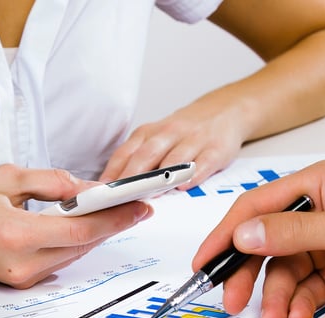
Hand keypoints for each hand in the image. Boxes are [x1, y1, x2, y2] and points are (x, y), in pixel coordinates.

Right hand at [0, 165, 151, 287]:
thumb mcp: (3, 179)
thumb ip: (51, 182)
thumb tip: (87, 188)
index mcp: (16, 234)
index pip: (82, 230)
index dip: (117, 217)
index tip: (140, 204)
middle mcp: (20, 264)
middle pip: (82, 247)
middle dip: (111, 224)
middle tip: (135, 203)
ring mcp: (17, 278)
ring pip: (71, 256)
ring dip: (93, 235)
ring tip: (114, 211)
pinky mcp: (14, 282)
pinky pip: (55, 262)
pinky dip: (71, 244)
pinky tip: (80, 227)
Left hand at [100, 105, 247, 187]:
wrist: (224, 111)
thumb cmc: (183, 133)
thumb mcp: (155, 139)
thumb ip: (135, 161)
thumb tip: (110, 190)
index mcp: (148, 133)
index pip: (125, 154)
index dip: (112, 174)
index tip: (100, 194)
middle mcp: (168, 133)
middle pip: (145, 156)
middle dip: (131, 178)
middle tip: (119, 199)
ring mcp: (193, 140)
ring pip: (173, 158)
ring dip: (160, 178)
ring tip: (148, 196)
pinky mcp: (216, 148)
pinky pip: (204, 161)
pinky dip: (193, 173)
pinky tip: (184, 186)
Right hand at [195, 160, 324, 317]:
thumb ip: (293, 232)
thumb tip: (244, 235)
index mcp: (315, 187)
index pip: (255, 209)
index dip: (225, 236)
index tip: (204, 262)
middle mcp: (314, 216)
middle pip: (261, 246)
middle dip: (245, 275)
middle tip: (231, 300)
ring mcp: (324, 248)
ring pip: (280, 274)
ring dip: (272, 298)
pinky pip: (301, 293)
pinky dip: (295, 307)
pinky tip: (298, 316)